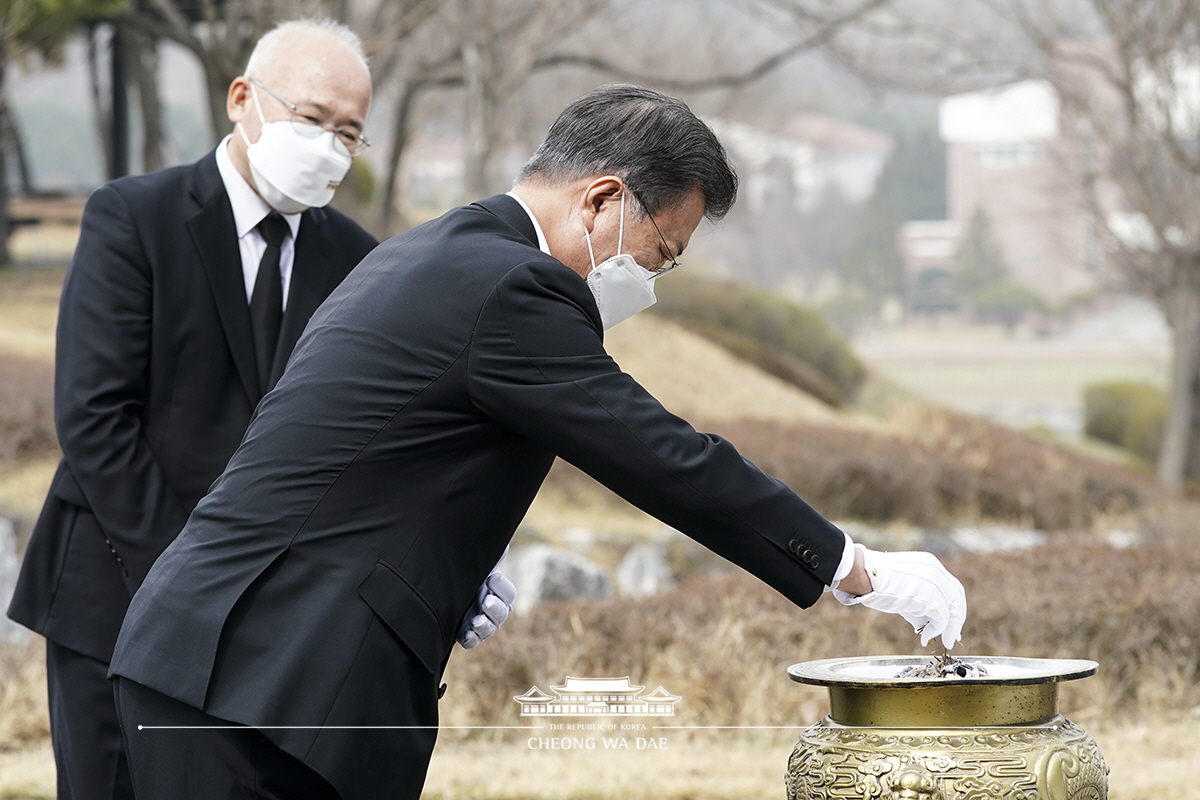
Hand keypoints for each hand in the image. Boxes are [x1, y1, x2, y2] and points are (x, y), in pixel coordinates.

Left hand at [457, 556, 515, 648]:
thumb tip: (504, 547)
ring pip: (490, 629)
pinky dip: (471, 638)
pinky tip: (466, 633)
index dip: (502, 587)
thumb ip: (489, 558)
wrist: (440, 590)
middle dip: (495, 608)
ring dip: (484, 626)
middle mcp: (492, 609)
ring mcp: (480, 623)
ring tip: (475, 621)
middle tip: (485, 602)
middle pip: (502, 613)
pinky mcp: (467, 634)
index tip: (491, 578)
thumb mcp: (474, 566)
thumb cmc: (462, 575)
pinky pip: (473, 641)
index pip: (508, 593)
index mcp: (497, 591)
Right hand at [832, 544, 965, 648]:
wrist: (864, 574)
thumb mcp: (903, 589)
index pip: (951, 587)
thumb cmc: (875, 581)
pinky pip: (942, 619)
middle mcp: (937, 571)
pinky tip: (924, 638)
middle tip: (952, 636)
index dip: (953, 606)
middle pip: (957, 597)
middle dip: (957, 619)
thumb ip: (918, 604)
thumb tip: (924, 626)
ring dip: (950, 629)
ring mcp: (935, 583)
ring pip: (953, 609)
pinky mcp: (930, 597)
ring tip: (945, 641)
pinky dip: (937, 630)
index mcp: (930, 564)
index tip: (952, 623)